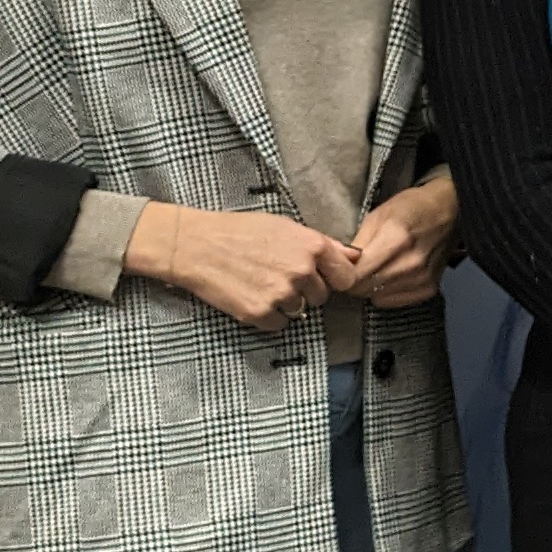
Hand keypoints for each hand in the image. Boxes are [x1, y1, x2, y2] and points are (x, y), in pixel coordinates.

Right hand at [124, 203, 340, 332]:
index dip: (333, 279)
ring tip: (260, 282)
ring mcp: (282, 294)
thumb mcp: (286, 227)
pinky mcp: (261, 313)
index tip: (321, 278)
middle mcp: (301, 271)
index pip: (346, 277)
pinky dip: (268, 316)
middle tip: (277, 275)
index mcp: (312, 247)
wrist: (195, 245)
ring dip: (285, 303)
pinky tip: (252, 296)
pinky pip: (279, 324)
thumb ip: (323, 245)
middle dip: (306, 290)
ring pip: (301, 310)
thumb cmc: (239, 231)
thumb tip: (355, 257)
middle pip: (322, 296)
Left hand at [340, 171, 458, 308]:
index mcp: (396, 240)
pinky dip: (385, 292)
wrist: (451, 211)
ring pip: (376, 297)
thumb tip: (340, 265)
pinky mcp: (428, 289)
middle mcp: (410, 264)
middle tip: (353, 267)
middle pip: (363, 288)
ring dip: (368, 287)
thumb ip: (357, 243)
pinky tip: (389, 277)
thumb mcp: (377, 216)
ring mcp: (421, 279)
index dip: (341, 272)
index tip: (339, 266)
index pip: (355, 274)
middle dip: (352, 280)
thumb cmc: (412, 208)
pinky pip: (392, 301)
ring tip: (373, 269)